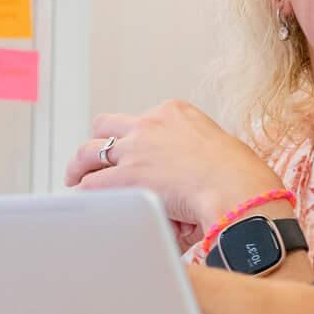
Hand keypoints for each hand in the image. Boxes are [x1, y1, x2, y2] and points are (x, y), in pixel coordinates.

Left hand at [66, 101, 285, 233]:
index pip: (140, 119)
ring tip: (74, 178)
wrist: (237, 188)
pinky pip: (92, 183)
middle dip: (97, 142)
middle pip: (106, 125)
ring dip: (79, 165)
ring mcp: (136, 147)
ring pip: (90, 150)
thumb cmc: (238, 176)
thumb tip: (187, 177)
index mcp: (175, 111)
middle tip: (89, 159)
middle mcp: (151, 123)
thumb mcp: (216, 147)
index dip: (130, 137)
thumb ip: (194, 153)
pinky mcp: (127, 176)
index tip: (129, 151)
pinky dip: (85, 192)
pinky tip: (86, 201)